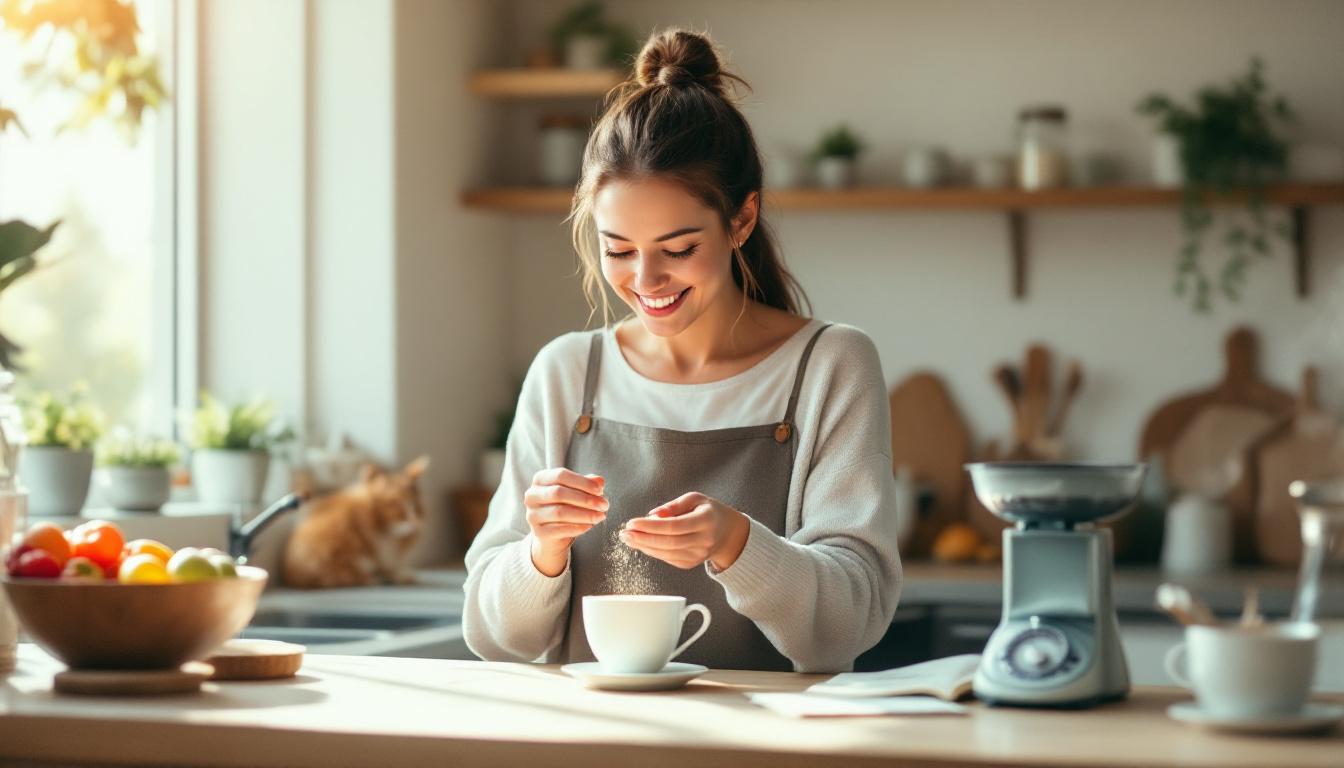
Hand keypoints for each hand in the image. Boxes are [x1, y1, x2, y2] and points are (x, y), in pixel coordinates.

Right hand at [525, 468, 606, 576]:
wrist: (554, 534)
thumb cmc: (566, 506)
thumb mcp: (577, 492)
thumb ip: (587, 484)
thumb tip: (599, 481)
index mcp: (540, 479)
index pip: (561, 475)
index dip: (582, 482)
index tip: (600, 490)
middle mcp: (532, 495)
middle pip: (559, 493)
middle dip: (585, 499)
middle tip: (604, 505)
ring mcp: (532, 515)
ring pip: (559, 512)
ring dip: (584, 514)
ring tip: (600, 516)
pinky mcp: (538, 532)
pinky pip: (559, 530)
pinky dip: (577, 527)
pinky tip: (590, 526)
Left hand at [619, 492, 749, 570]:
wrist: (728, 533)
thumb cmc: (708, 512)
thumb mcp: (695, 499)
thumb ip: (674, 506)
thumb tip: (653, 515)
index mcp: (706, 521)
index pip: (674, 526)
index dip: (651, 526)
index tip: (632, 523)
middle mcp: (704, 540)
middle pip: (668, 543)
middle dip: (642, 539)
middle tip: (624, 533)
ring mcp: (698, 555)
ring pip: (666, 554)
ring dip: (643, 547)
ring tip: (628, 538)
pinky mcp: (691, 564)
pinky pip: (668, 559)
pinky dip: (652, 551)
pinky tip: (640, 544)